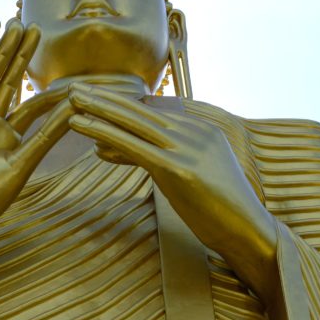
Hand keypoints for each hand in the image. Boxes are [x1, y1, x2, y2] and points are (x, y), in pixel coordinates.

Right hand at [0, 18, 74, 239]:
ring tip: (13, 21)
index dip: (40, 81)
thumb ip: (47, 134)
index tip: (58, 79)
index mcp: (5, 138)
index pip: (27, 102)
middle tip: (33, 26)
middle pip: (7, 80)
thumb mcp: (22, 163)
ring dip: (1, 47)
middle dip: (19, 54)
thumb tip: (76, 109)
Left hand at [67, 84, 277, 264]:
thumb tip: (118, 148)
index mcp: (202, 129)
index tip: (96, 95)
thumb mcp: (191, 176)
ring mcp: (187, 148)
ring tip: (70, 98)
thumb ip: (160, 158)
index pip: (154, 112)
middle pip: (141, 110)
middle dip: (106, 98)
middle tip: (76, 87)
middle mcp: (194, 131)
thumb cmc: (221, 212)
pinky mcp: (178, 168)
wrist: (250, 232)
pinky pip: (133, 146)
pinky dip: (103, 132)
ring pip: (134, 122)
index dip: (121, 104)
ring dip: (98, 108)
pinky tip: (81, 125)